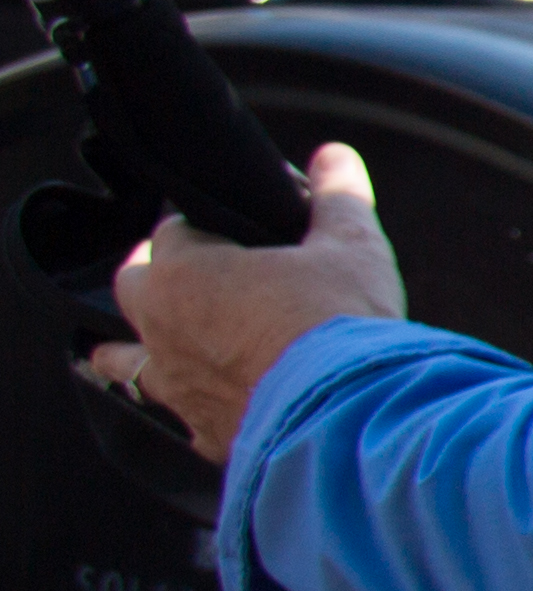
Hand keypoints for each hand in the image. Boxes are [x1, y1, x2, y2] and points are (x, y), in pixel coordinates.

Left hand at [86, 144, 405, 459]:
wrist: (351, 414)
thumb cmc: (340, 323)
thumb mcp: (351, 247)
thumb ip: (337, 198)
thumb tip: (336, 157)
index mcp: (184, 274)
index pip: (172, 231)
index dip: (204, 224)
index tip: (236, 227)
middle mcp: (162, 330)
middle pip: (132, 287)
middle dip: (154, 275)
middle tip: (193, 272)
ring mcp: (175, 387)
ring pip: (123, 361)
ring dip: (134, 348)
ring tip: (156, 344)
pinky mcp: (203, 434)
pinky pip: (174, 416)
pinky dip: (184, 404)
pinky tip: (202, 404)